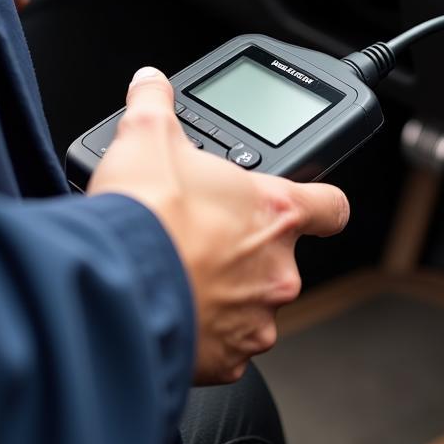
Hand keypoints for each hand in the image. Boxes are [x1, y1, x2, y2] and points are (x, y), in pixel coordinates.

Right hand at [88, 67, 349, 384]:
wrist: (114, 286)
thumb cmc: (145, 216)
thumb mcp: (147, 137)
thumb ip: (156, 104)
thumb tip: (151, 83)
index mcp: (276, 213)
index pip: (330, 207)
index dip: (318, 205)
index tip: (302, 206)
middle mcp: (278, 269)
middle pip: (277, 259)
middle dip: (242, 251)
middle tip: (199, 240)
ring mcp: (257, 318)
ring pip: (251, 305)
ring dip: (222, 294)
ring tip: (178, 276)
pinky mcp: (229, 360)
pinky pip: (224, 347)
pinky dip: (202, 334)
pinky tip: (171, 311)